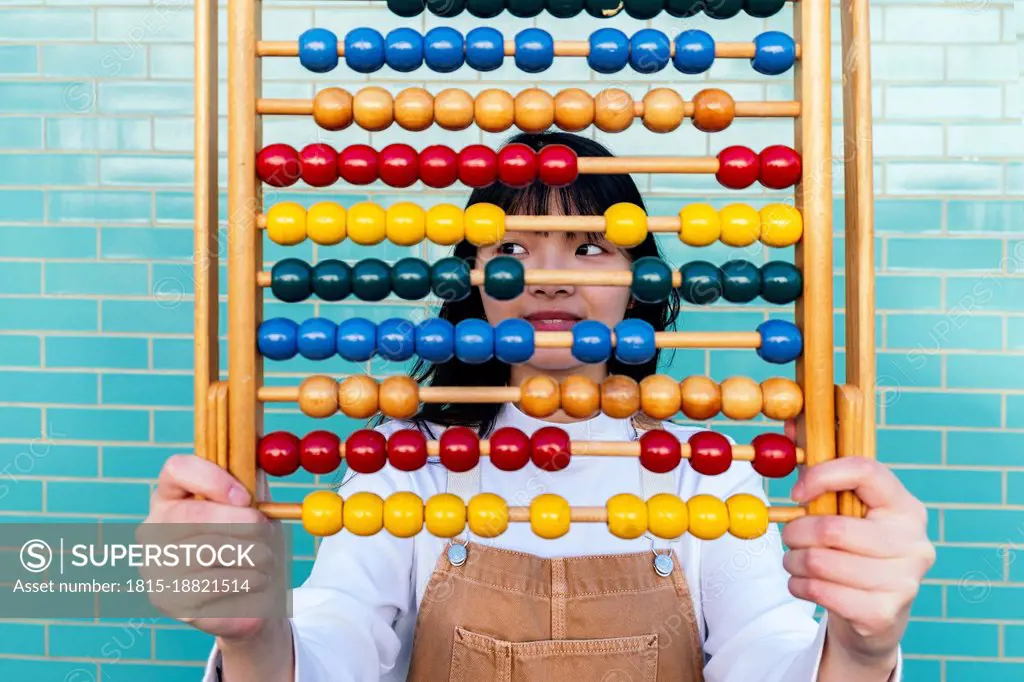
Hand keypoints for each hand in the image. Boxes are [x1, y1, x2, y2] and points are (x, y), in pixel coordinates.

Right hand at [142, 454, 276, 642]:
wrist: (256, 595)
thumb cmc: (254, 542)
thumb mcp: (258, 505)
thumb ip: (254, 481)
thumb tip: (261, 450)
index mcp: (174, 493)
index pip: (178, 469)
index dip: (212, 479)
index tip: (245, 498)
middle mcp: (155, 526)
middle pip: (191, 514)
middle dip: (239, 522)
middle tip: (266, 531)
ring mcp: (154, 563)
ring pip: (204, 552)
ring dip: (249, 555)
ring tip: (266, 560)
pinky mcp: (166, 597)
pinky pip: (209, 586)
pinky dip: (242, 582)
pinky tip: (254, 582)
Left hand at [781, 455, 934, 673]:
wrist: (876, 614)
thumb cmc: (854, 550)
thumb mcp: (845, 511)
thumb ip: (821, 471)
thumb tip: (787, 422)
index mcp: (905, 506)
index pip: (866, 471)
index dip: (822, 475)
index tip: (795, 492)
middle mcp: (914, 542)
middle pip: (832, 528)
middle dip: (795, 532)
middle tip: (788, 536)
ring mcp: (904, 580)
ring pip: (820, 562)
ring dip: (792, 561)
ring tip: (794, 560)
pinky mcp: (884, 613)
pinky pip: (820, 591)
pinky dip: (798, 585)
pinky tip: (801, 582)